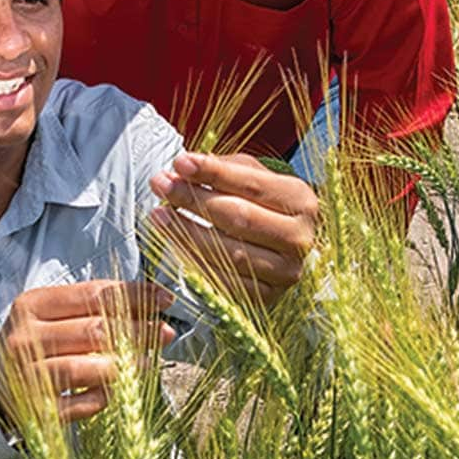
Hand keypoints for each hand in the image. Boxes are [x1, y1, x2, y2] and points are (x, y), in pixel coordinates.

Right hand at [0, 279, 175, 429]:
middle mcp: (25, 338)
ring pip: (85, 368)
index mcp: (31, 305)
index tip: (164, 298)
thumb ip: (93, 307)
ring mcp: (27, 376)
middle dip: (137, 331)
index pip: (92, 295)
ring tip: (148, 362)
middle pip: (94, 330)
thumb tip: (151, 301)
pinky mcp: (34, 412)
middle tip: (166, 332)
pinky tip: (118, 390)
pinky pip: (78, 405)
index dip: (133, 296)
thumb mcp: (52, 316)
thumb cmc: (35, 344)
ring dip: (125, 365)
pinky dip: (102, 397)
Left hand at [149, 152, 317, 306]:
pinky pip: (225, 281)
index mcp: (300, 200)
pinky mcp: (267, 297)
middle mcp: (299, 237)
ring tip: (159, 214)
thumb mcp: (249, 177)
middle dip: (193, 199)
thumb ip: (222, 168)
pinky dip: (195, 261)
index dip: (213, 172)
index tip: (180, 162)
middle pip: (239, 217)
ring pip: (229, 252)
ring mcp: (286, 272)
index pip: (251, 184)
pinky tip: (175, 243)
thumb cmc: (260, 204)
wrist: (279, 247)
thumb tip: (184, 166)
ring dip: (187, 232)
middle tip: (161, 184)